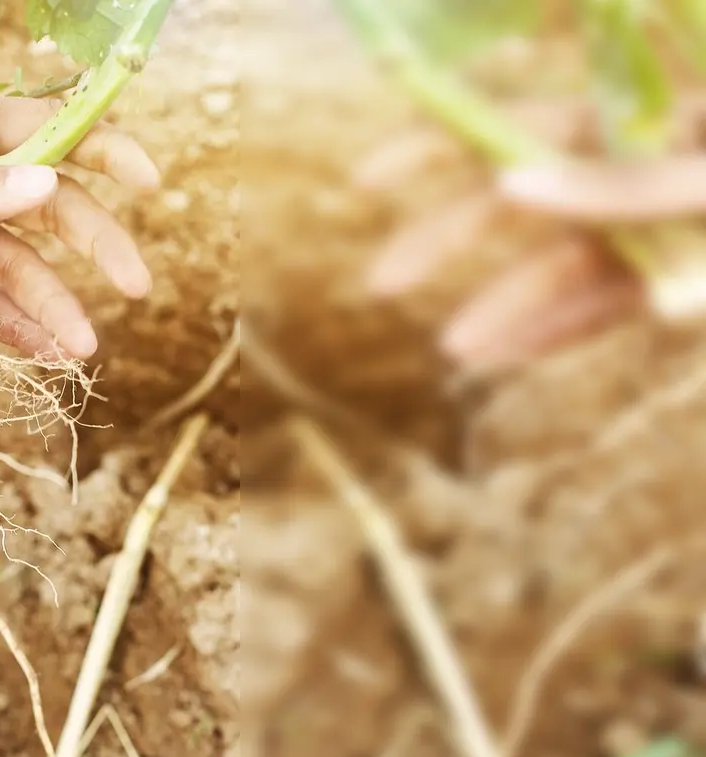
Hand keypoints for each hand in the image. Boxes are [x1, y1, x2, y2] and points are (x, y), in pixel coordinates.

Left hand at [0, 87, 161, 358]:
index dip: (97, 152)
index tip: (146, 182)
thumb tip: (48, 185)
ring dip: (49, 306)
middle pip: (36, 214)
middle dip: (89, 246)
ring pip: (9, 273)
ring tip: (85, 347)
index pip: (37, 133)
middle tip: (134, 284)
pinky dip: (9, 332)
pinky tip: (46, 356)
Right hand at [356, 96, 705, 373]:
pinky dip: (556, 332)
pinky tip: (505, 357)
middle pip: (512, 206)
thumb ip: (622, 184)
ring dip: (500, 308)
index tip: (364, 183)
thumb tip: (508, 189)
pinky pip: (600, 311)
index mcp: (627, 125)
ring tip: (453, 350)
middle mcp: (623, 177)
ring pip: (553, 270)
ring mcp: (644, 234)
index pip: (509, 129)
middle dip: (442, 243)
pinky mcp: (666, 287)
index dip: (430, 149)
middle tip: (381, 285)